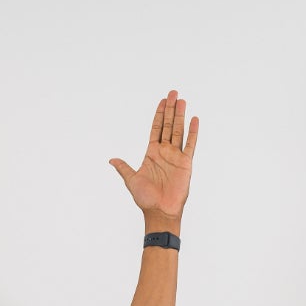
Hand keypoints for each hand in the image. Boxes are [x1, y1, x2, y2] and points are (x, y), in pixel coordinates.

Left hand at [110, 91, 198, 222]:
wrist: (159, 211)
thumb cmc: (145, 199)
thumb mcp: (131, 180)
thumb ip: (123, 168)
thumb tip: (111, 160)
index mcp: (152, 153)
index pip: (156, 128)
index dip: (158, 114)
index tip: (162, 101)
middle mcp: (165, 152)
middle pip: (168, 125)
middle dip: (170, 109)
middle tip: (173, 93)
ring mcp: (176, 157)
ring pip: (179, 131)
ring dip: (180, 116)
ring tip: (182, 101)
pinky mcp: (186, 164)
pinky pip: (190, 145)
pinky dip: (193, 133)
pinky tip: (194, 120)